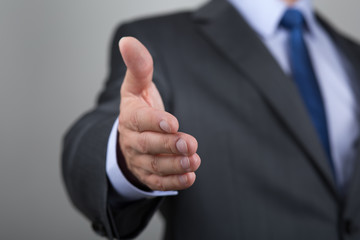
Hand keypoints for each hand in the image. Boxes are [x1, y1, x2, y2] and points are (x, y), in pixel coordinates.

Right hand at [118, 37, 200, 190]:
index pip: (140, 120)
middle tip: (189, 143)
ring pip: (154, 165)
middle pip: (148, 145)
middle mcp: (132, 140)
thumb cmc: (138, 107)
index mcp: (130, 117)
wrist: (131, 135)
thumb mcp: (137, 86)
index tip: (173, 122)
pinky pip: (158, 182)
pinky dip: (174, 182)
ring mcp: (139, 159)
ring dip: (174, 165)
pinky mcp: (147, 174)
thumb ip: (138, 66)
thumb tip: (128, 41)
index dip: (155, 122)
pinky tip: (190, 177)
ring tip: (193, 161)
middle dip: (169, 145)